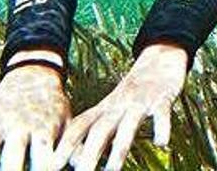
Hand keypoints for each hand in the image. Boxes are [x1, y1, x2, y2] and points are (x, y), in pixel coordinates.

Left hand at [52, 44, 187, 170]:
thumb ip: (100, 131)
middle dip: (89, 153)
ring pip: (128, 125)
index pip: (80, 126)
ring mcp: (141, 101)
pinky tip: (161, 143)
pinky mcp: (162, 98)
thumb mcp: (114, 107)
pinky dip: (161, 128)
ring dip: (119, 148)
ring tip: (112, 170)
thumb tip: (82, 161)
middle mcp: (119, 104)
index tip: (53, 165)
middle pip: (100, 130)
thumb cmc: (136, 90)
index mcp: (105, 107)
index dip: (65, 146)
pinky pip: (161, 113)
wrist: (161, 57)